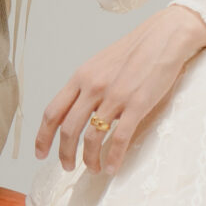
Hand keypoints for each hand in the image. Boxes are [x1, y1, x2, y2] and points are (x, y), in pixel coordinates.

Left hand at [36, 4, 205, 173]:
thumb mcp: (101, 64)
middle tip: (67, 167)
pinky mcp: (137, 104)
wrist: (165, 36)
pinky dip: (113, 158)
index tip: (40, 153)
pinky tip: (112, 168)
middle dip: (64, 154)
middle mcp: (93, 87)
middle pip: (68, 129)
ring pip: (92, 137)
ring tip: (92, 169)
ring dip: (89, 159)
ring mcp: (115, 96)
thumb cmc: (135, 50)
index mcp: (81, 77)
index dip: (43, 136)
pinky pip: (120, 138)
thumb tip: (76, 112)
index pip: (53, 112)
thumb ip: (87, 86)